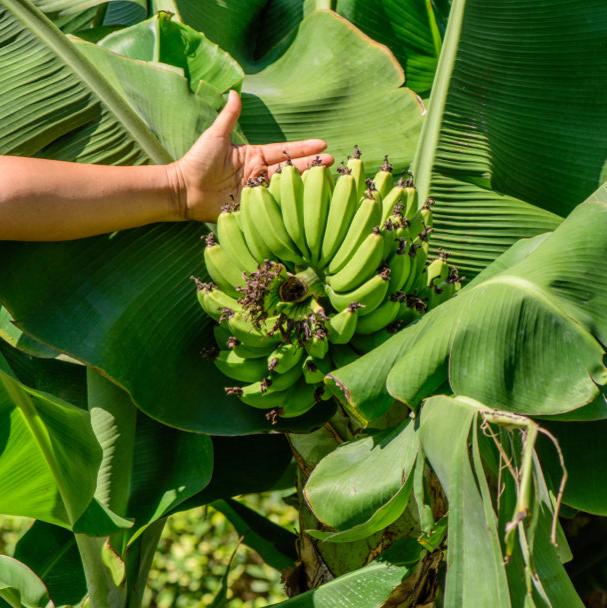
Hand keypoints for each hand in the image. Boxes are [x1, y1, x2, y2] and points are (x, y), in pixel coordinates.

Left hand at [169, 90, 333, 221]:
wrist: (183, 190)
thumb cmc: (197, 161)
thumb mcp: (215, 136)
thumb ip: (229, 117)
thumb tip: (235, 92)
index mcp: (254, 156)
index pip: (284, 151)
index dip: (303, 148)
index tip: (323, 144)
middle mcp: (259, 174)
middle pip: (290, 169)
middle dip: (312, 165)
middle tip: (332, 162)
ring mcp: (256, 192)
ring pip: (285, 187)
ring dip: (304, 184)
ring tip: (325, 181)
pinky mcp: (251, 208)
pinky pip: (273, 205)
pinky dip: (288, 204)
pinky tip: (304, 204)